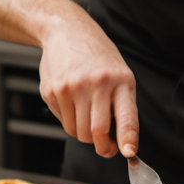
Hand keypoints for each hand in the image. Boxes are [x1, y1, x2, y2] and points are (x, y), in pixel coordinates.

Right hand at [37, 13, 137, 159]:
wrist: (67, 31)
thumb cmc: (97, 56)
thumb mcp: (119, 73)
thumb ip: (120, 104)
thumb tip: (120, 141)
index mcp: (121, 80)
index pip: (126, 116)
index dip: (127, 138)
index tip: (129, 153)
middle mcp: (97, 84)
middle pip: (97, 132)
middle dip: (103, 147)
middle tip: (107, 148)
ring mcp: (73, 88)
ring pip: (78, 132)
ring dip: (85, 134)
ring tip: (89, 117)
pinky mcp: (53, 91)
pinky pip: (63, 122)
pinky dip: (70, 121)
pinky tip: (73, 103)